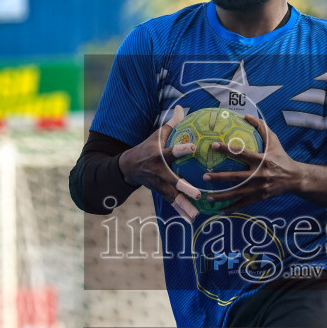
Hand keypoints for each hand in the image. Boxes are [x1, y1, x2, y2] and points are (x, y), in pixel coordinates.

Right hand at [117, 105, 201, 220]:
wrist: (128, 167)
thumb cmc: (148, 148)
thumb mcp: (156, 135)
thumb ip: (172, 124)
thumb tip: (183, 107)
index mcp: (159, 155)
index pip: (171, 151)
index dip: (181, 149)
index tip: (192, 148)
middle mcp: (159, 172)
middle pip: (173, 181)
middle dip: (184, 187)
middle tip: (197, 193)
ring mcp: (159, 184)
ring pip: (173, 197)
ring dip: (184, 206)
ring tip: (196, 215)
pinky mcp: (160, 192)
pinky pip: (172, 204)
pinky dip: (181, 212)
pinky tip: (192, 220)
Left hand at [202, 113, 301, 212]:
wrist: (294, 178)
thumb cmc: (281, 157)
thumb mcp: (274, 141)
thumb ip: (261, 127)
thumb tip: (247, 115)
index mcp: (261, 160)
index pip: (241, 153)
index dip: (227, 149)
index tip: (213, 146)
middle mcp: (259, 175)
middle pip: (236, 177)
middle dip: (219, 178)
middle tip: (204, 176)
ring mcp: (259, 188)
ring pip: (237, 193)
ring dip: (222, 196)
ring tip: (207, 196)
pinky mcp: (260, 198)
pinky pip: (244, 204)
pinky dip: (232, 208)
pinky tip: (220, 209)